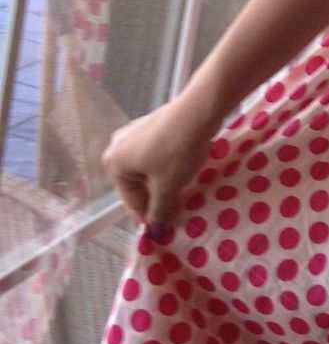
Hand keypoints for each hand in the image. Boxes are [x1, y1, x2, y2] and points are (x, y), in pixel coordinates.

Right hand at [101, 94, 220, 240]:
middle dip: (156, 199)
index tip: (164, 230)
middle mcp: (117, 147)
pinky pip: (155, 155)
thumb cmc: (177, 151)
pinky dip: (166, 166)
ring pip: (147, 170)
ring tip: (181, 191)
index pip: (131, 201)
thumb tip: (155, 232)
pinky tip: (183, 169)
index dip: (149, 218)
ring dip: (163, 183)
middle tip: (176, 211)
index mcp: (114, 164)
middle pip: (137, 185)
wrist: (198, 110)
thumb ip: (159, 211)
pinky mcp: (151, 125)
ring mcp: (132, 133)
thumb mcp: (168, 186)